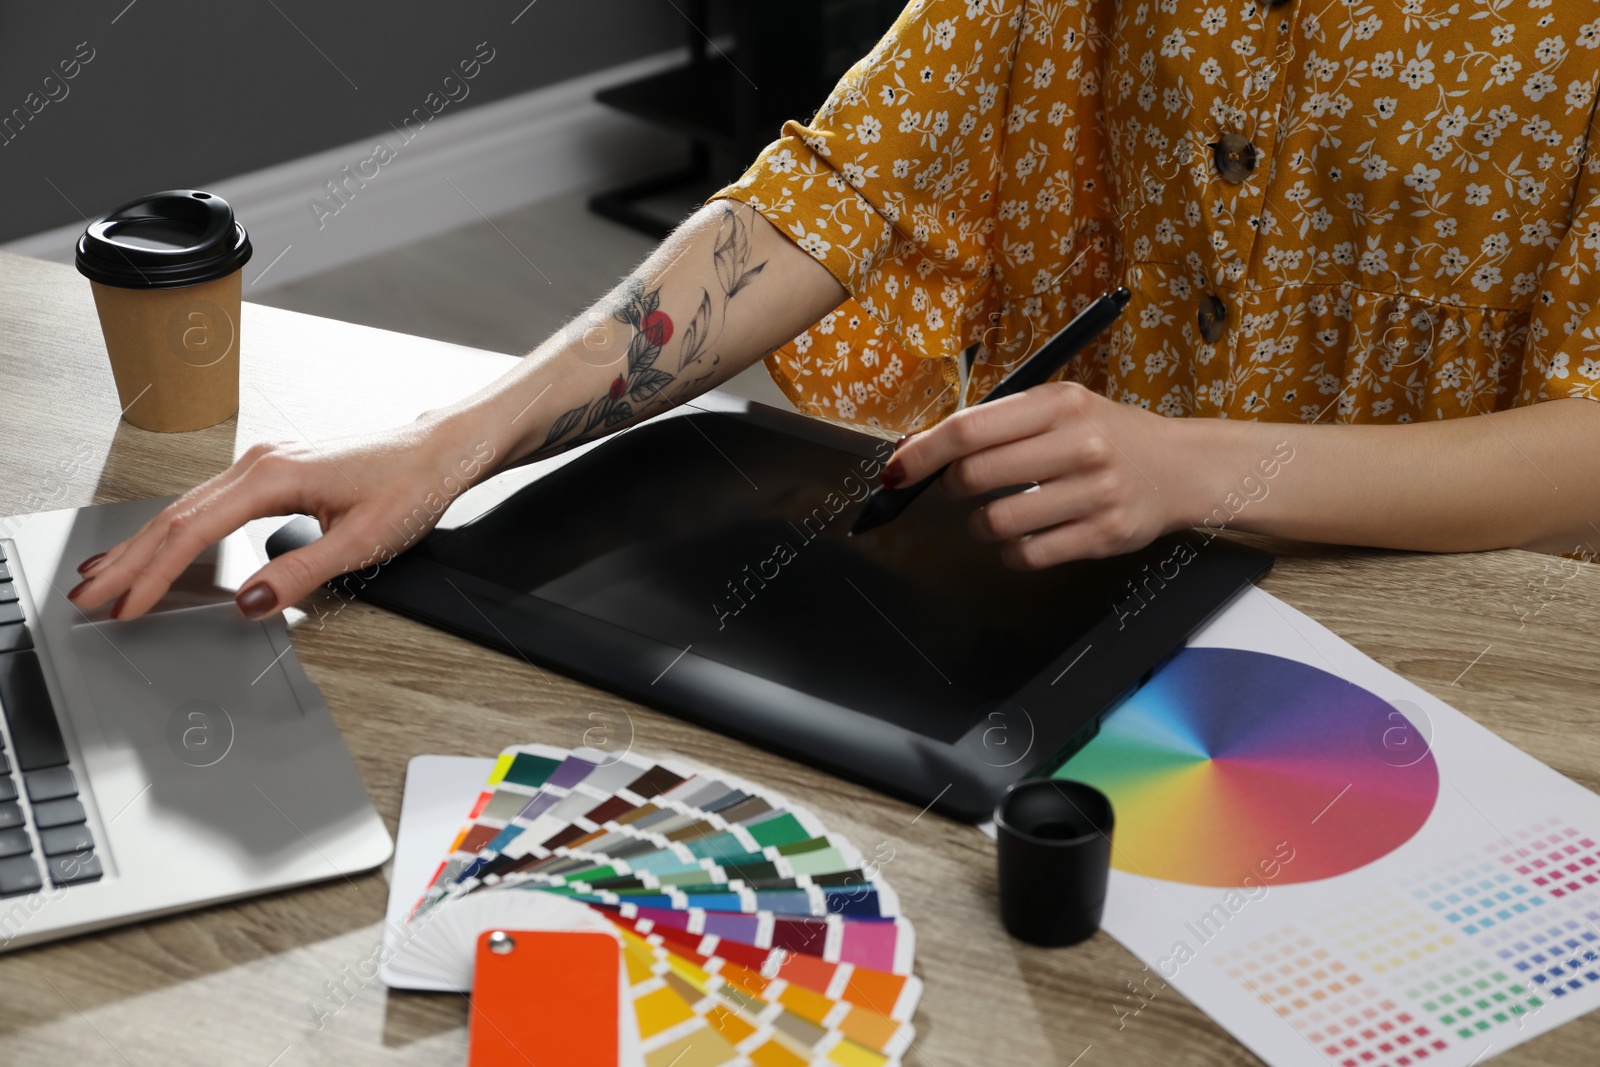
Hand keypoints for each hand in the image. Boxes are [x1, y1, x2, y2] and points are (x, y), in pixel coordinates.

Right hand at [68, 419, 497, 620]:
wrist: (439, 451)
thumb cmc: (410, 486)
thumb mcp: (362, 540)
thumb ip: (301, 572)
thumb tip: (249, 602)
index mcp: (274, 475)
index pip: (195, 531)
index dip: (155, 573)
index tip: (127, 606)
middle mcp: (259, 462)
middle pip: (176, 516)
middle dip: (128, 560)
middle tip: (87, 598)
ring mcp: (262, 464)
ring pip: (186, 508)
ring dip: (143, 545)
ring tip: (102, 578)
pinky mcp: (271, 472)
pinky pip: (207, 503)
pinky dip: (173, 530)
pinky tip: (155, 548)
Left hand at [880, 382, 1187, 567]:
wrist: (1182, 468)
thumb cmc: (1109, 435)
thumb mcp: (1063, 408)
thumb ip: (1000, 423)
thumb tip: (920, 448)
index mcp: (1061, 404)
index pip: (970, 429)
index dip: (922, 453)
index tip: (896, 469)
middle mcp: (1080, 445)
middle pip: (974, 476)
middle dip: (949, 487)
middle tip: (956, 486)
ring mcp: (1094, 493)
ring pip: (996, 521)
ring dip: (979, 524)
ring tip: (997, 513)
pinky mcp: (1103, 535)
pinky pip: (1027, 555)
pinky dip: (1011, 551)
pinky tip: (1024, 535)